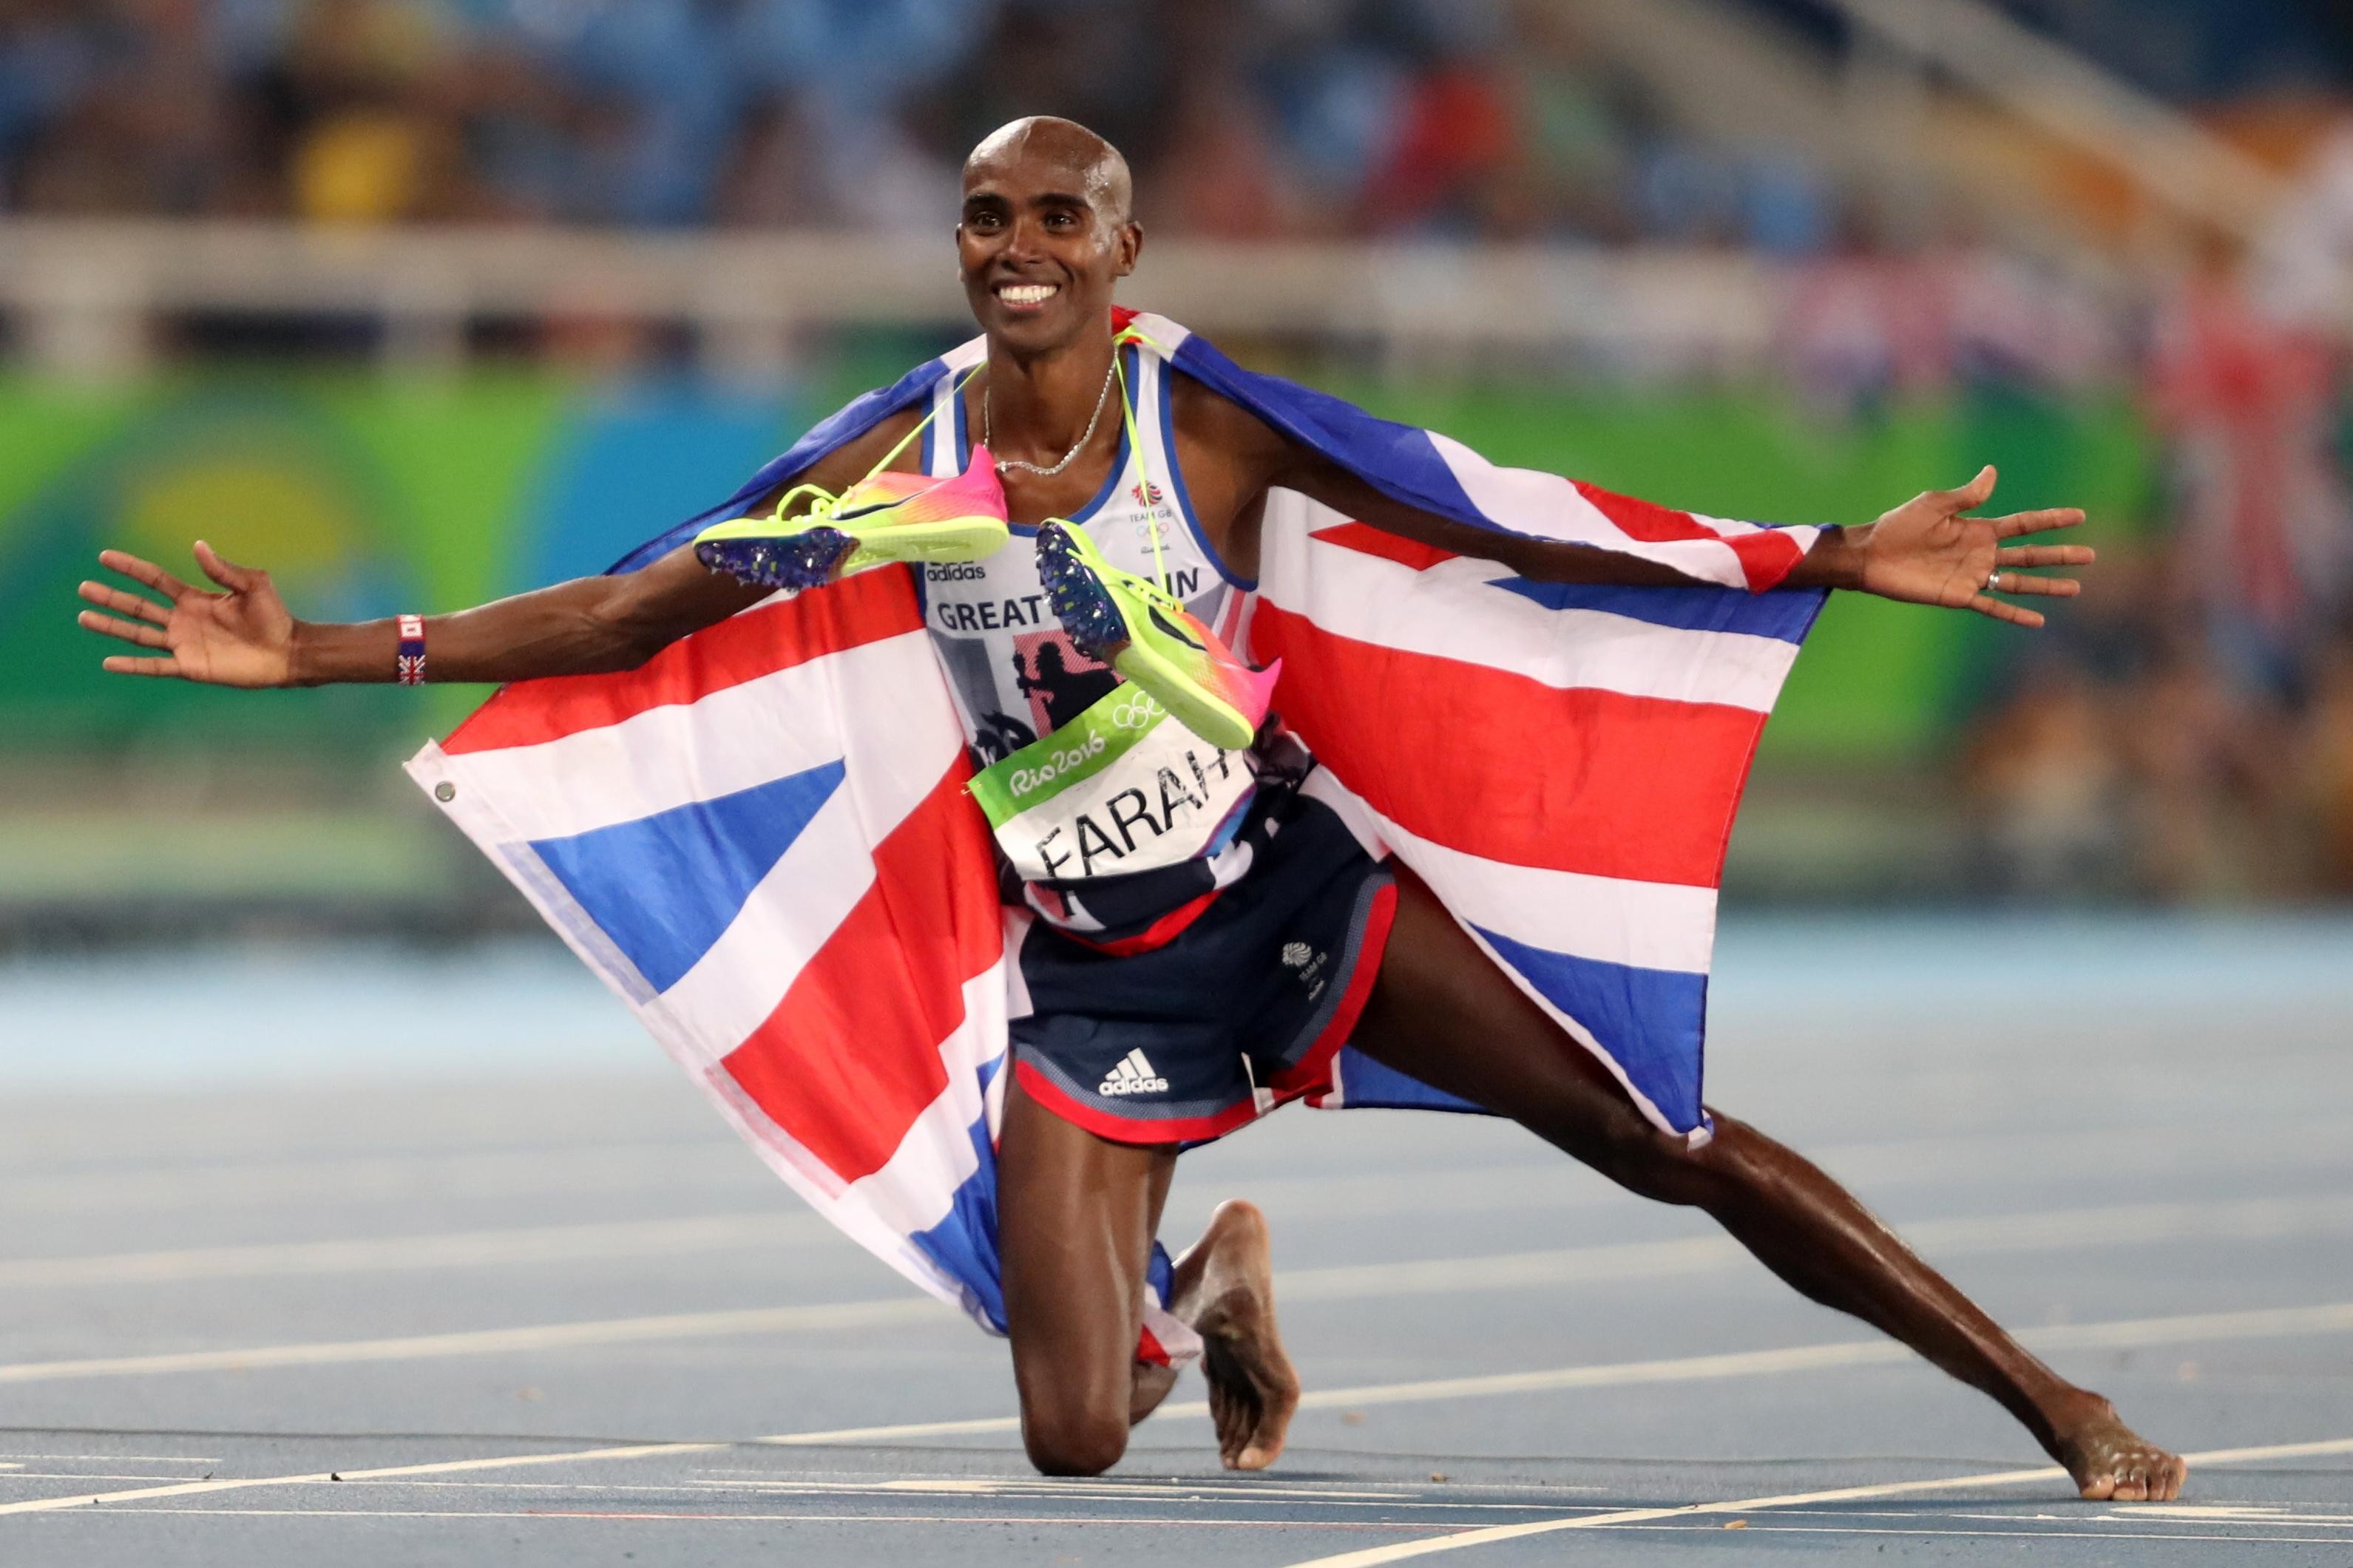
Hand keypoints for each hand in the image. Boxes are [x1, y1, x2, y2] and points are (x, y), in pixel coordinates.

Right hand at [76, 541, 297, 686]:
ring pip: (139, 634)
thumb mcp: (252, 584)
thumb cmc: (274, 616)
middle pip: (138, 606)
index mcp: (195, 598)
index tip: (104, 557)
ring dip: (111, 627)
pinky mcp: (190, 667)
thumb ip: (223, 569)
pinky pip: (155, 666)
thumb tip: (198, 545)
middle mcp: (183, 620)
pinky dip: (132, 665)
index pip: (154, 580)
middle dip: (111, 597)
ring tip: (84, 617)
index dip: (131, 568)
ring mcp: (184, 644)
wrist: (288, 651)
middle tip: (83, 587)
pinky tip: (108, 662)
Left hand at [1846, 466, 2091, 627]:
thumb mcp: (1934, 504)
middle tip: (2091, 555)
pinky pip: (1993, 606)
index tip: (2080, 516)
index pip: (2024, 524)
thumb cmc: (1899, 526)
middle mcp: (1981, 553)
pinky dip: (2015, 614)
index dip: (2051, 520)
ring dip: (2046, 585)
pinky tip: (2039, 620)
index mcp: (1978, 528)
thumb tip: (1993, 472)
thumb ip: (1966, 495)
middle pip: (2030, 554)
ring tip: (2076, 588)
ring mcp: (1972, 576)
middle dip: (2059, 555)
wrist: (1872, 555)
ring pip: (2018, 581)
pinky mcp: (1959, 596)